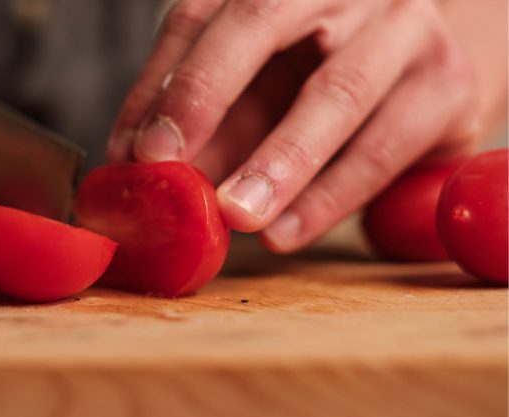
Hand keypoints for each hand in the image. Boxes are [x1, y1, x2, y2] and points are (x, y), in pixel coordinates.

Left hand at [107, 0, 479, 251]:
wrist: (426, 69)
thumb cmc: (320, 73)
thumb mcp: (255, 82)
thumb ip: (208, 114)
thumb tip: (146, 163)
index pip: (202, 19)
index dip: (163, 84)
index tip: (134, 150)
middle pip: (262, 24)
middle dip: (206, 97)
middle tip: (169, 167)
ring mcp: (402, 29)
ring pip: (336, 93)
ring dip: (276, 163)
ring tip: (235, 216)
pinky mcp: (446, 86)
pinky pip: (382, 149)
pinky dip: (328, 198)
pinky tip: (284, 232)